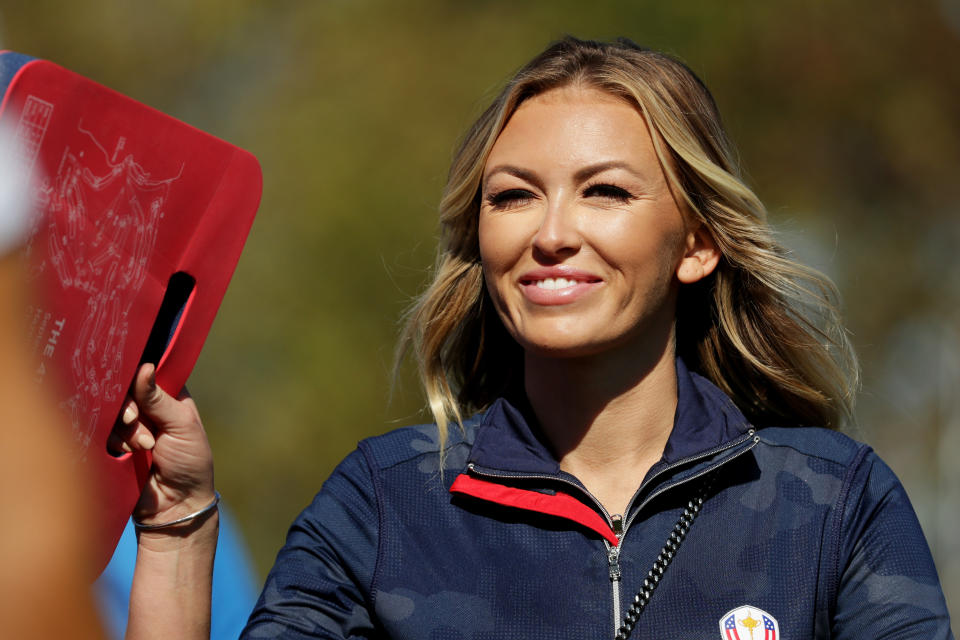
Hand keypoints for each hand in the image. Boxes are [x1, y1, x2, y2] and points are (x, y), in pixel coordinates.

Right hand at [109, 363, 214, 527]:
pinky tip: (128, 454)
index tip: (132, 378)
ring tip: (143, 447)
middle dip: (128, 405)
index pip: (149, 373)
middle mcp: (148, 408)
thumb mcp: (181, 425)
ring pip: (111, 411)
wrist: (175, 505)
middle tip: (133, 419)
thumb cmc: (190, 462)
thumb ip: (159, 398)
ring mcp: (129, 427)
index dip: (139, 374)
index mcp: (170, 397)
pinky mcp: (113, 446)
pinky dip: (114, 441)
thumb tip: (144, 367)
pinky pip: (101, 432)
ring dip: (125, 428)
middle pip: (125, 390)